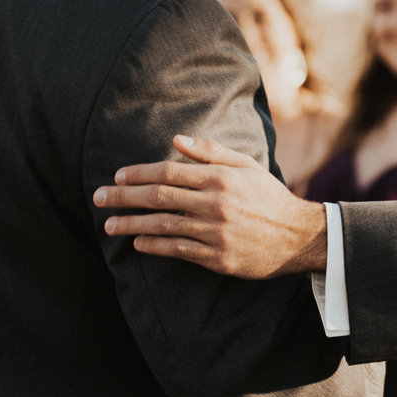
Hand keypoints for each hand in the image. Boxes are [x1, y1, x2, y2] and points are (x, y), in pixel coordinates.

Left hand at [96, 135, 329, 276]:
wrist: (297, 236)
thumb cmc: (268, 197)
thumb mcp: (246, 166)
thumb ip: (211, 152)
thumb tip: (177, 139)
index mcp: (220, 178)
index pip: (169, 171)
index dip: (139, 173)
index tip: (117, 176)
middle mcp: (214, 203)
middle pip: (158, 197)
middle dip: (124, 197)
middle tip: (98, 198)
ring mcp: (215, 232)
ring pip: (162, 225)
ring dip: (131, 225)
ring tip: (109, 225)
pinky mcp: (217, 257)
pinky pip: (178, 250)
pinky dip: (155, 246)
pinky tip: (138, 244)